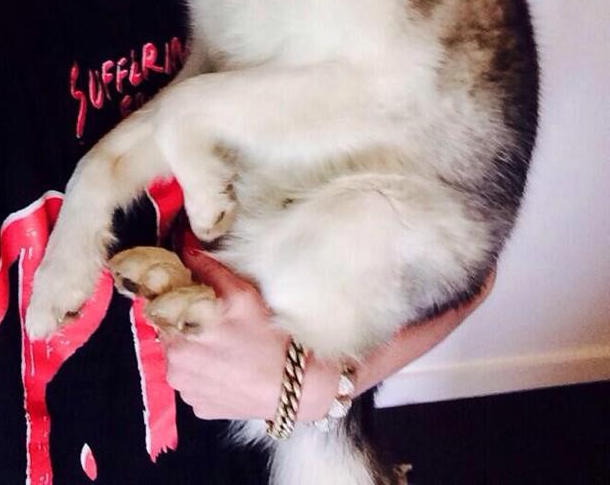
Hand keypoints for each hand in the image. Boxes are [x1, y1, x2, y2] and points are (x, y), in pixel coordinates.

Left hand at [161, 249, 495, 421]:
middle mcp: (201, 331)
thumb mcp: (365, 318)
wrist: (324, 419)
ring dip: (187, 315)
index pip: (189, 247)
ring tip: (217, 316)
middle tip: (212, 279)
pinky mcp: (189, 392)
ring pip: (170, 321)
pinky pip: (180, 358)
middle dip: (186, 278)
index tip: (209, 235)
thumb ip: (413, 293)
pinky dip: (192, 350)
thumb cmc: (338, 365)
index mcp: (232, 303)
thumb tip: (484, 276)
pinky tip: (220, 350)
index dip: (196, 237)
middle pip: (171, 283)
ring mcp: (187, 365)